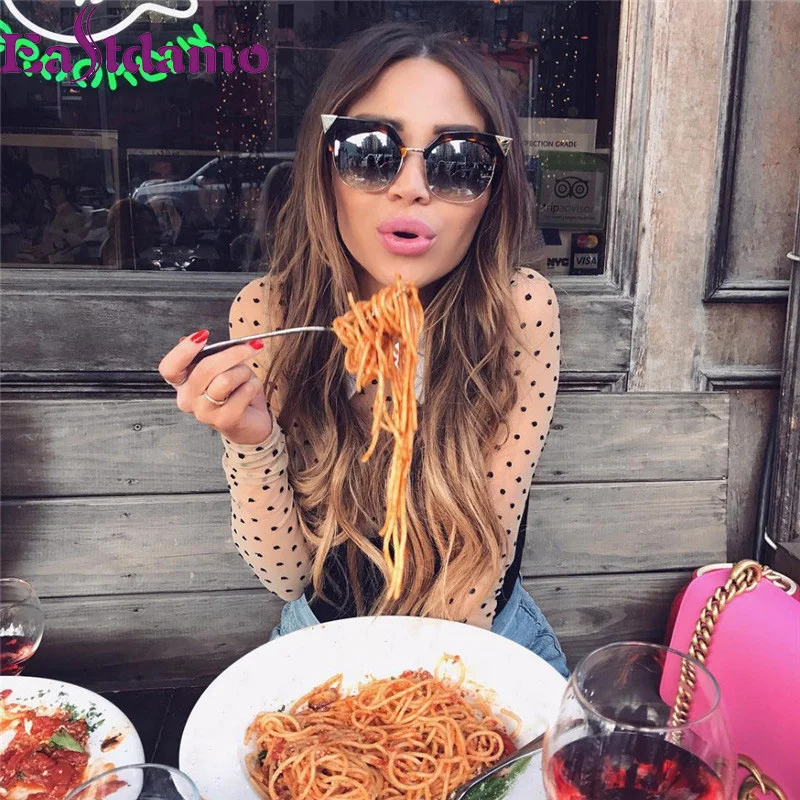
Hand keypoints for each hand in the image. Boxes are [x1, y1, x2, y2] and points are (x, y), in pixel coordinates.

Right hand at [158, 329, 272, 445]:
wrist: (250, 420)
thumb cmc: (233, 390)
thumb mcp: (220, 367)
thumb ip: (208, 354)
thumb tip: (198, 337)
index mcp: (181, 383)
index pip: (169, 368)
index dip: (183, 350)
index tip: (203, 335)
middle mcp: (187, 399)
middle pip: (205, 368)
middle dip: (233, 353)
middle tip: (252, 346)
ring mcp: (204, 412)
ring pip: (225, 380)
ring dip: (243, 372)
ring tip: (247, 377)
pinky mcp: (224, 420)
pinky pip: (243, 391)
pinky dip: (253, 385)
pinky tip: (251, 389)